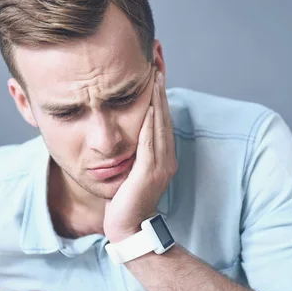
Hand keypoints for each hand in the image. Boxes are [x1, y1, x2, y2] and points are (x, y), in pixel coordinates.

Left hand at [103, 70, 176, 242]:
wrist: (128, 228)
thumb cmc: (125, 202)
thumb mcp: (130, 173)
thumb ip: (132, 154)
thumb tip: (124, 135)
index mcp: (163, 158)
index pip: (162, 120)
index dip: (159, 95)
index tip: (154, 72)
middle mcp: (166, 159)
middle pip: (164, 116)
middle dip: (161, 89)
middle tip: (157, 62)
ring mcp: (161, 164)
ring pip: (160, 124)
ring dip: (157, 97)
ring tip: (155, 73)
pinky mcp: (150, 170)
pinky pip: (150, 139)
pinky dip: (151, 119)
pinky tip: (148, 102)